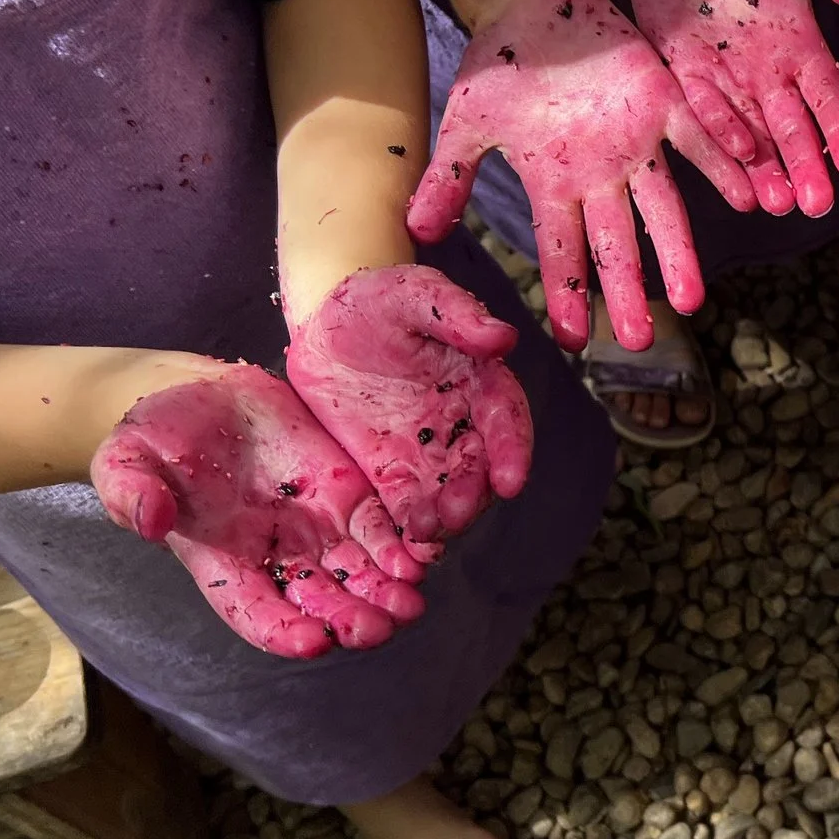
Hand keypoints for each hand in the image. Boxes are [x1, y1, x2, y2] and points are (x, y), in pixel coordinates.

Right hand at [91, 366, 427, 658]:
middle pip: (321, 603)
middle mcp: (278, 558)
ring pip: (361, 574)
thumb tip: (149, 522)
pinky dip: (403, 547)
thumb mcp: (126, 461)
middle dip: (351, 621)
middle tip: (378, 628)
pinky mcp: (349, 496)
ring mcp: (319, 529)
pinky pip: (383, 530)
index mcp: (225, 564)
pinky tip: (424, 556)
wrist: (200, 395)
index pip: (257, 614)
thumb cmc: (154, 439)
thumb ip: (131, 493)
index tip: (312, 641)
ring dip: (387, 594)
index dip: (283, 632)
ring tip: (410, 604)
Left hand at [284, 264, 533, 552]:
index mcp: (481, 381)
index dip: (513, 451)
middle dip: (473, 495)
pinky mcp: (390, 473)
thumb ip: (456, 314)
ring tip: (426, 536)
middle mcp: (464, 424)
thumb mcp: (414, 294)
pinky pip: (403, 505)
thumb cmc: (378, 300)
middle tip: (457, 515)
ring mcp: (428, 453)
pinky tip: (401, 545)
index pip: (507, 419)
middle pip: (479, 468)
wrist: (326, 323)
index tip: (511, 480)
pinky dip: (406, 527)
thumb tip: (503, 336)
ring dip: (443, 519)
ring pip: (446, 494)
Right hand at [406, 0, 752, 354]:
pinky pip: (698, 137)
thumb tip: (416, 231)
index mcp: (555, 183)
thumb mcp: (466, 123)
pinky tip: (747, 198)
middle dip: (628, 292)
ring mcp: (635, 140)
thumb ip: (451, 178)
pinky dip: (722, 164)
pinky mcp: (663, 100)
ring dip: (678, 252)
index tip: (573, 342)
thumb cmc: (498, 64)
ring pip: (663, 206)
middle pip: (616, 243)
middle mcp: (601, 173)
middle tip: (640, 341)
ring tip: (692, 299)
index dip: (567, 295)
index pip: (562, 251)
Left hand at [623, 0, 838, 217]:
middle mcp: (767, 70)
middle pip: (792, 128)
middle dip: (806, 168)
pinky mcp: (683, 72)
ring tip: (777, 204)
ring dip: (764, 170)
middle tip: (816, 206)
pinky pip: (702, 110)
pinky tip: (735, 164)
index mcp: (801, 43)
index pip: (830, 96)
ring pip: (751, 134)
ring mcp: (726, 76)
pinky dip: (719, 136)